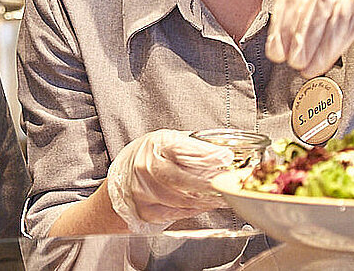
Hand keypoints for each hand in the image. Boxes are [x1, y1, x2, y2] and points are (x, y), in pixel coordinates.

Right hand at [105, 129, 234, 233]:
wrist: (124, 177)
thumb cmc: (150, 156)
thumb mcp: (169, 141)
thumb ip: (194, 146)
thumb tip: (224, 154)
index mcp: (155, 145)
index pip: (184, 150)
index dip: (208, 155)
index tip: (225, 158)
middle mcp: (146, 168)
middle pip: (185, 180)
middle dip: (212, 183)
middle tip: (229, 183)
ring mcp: (145, 192)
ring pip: (185, 200)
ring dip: (209, 199)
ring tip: (223, 195)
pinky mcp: (148, 211)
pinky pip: (180, 212)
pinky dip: (197, 209)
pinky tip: (207, 203)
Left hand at [266, 0, 353, 77]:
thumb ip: (288, 6)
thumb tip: (277, 42)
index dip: (283, 26)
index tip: (277, 50)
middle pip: (316, 4)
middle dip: (302, 38)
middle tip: (293, 60)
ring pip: (337, 17)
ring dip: (319, 48)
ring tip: (307, 66)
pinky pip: (353, 26)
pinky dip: (335, 47)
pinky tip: (324, 60)